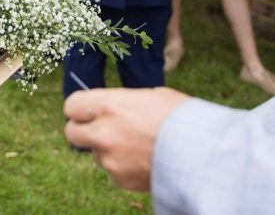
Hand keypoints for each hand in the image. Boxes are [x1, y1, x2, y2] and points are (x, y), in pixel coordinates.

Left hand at [64, 87, 190, 191]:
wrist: (202, 152)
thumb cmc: (180, 117)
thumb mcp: (150, 96)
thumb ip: (122, 102)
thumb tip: (110, 108)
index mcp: (108, 105)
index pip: (72, 105)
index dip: (80, 108)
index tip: (87, 110)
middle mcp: (103, 132)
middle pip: (72, 132)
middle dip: (82, 130)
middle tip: (99, 129)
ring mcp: (109, 159)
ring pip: (96, 153)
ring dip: (108, 149)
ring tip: (139, 144)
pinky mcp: (120, 179)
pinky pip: (114, 170)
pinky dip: (124, 166)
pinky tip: (146, 158)